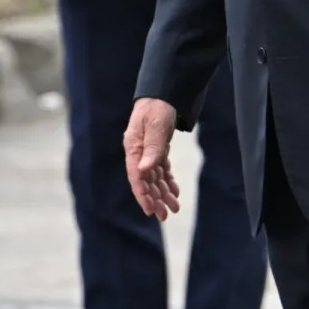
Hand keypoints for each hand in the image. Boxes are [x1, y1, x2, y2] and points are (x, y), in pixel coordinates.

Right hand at [123, 98, 182, 219]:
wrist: (162, 93)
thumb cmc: (157, 107)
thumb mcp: (157, 125)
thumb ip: (152, 148)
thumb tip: (144, 170)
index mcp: (134, 147)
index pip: (136, 176)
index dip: (143, 194)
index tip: (150, 210)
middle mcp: (138, 152)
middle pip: (145, 181)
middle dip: (155, 199)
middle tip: (165, 216)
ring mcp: (147, 151)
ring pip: (154, 177)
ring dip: (163, 193)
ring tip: (174, 208)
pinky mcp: (156, 148)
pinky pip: (161, 169)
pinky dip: (167, 180)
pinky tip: (174, 191)